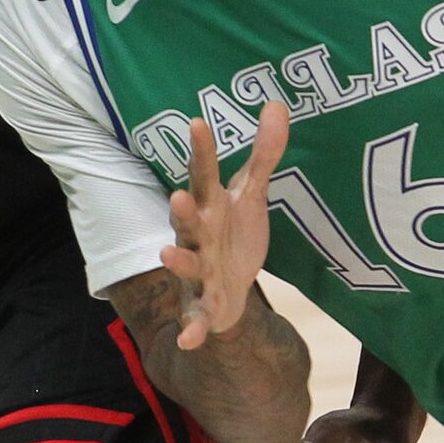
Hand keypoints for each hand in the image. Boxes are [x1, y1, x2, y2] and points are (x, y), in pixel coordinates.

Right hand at [160, 102, 289, 349]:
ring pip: (186, 266)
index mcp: (208, 207)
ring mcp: (198, 273)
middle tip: (178, 195)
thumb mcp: (251, 195)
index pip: (204, 175)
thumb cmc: (233, 235)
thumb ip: (263, 154)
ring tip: (166, 256)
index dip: (201, 151)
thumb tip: (277, 104)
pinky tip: (191, 338)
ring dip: (177, 263)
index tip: (197, 121)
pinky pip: (196, 319)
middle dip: (182, 210)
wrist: (229, 293)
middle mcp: (197, 238)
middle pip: (189, 222)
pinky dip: (193, 329)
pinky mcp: (204, 306)